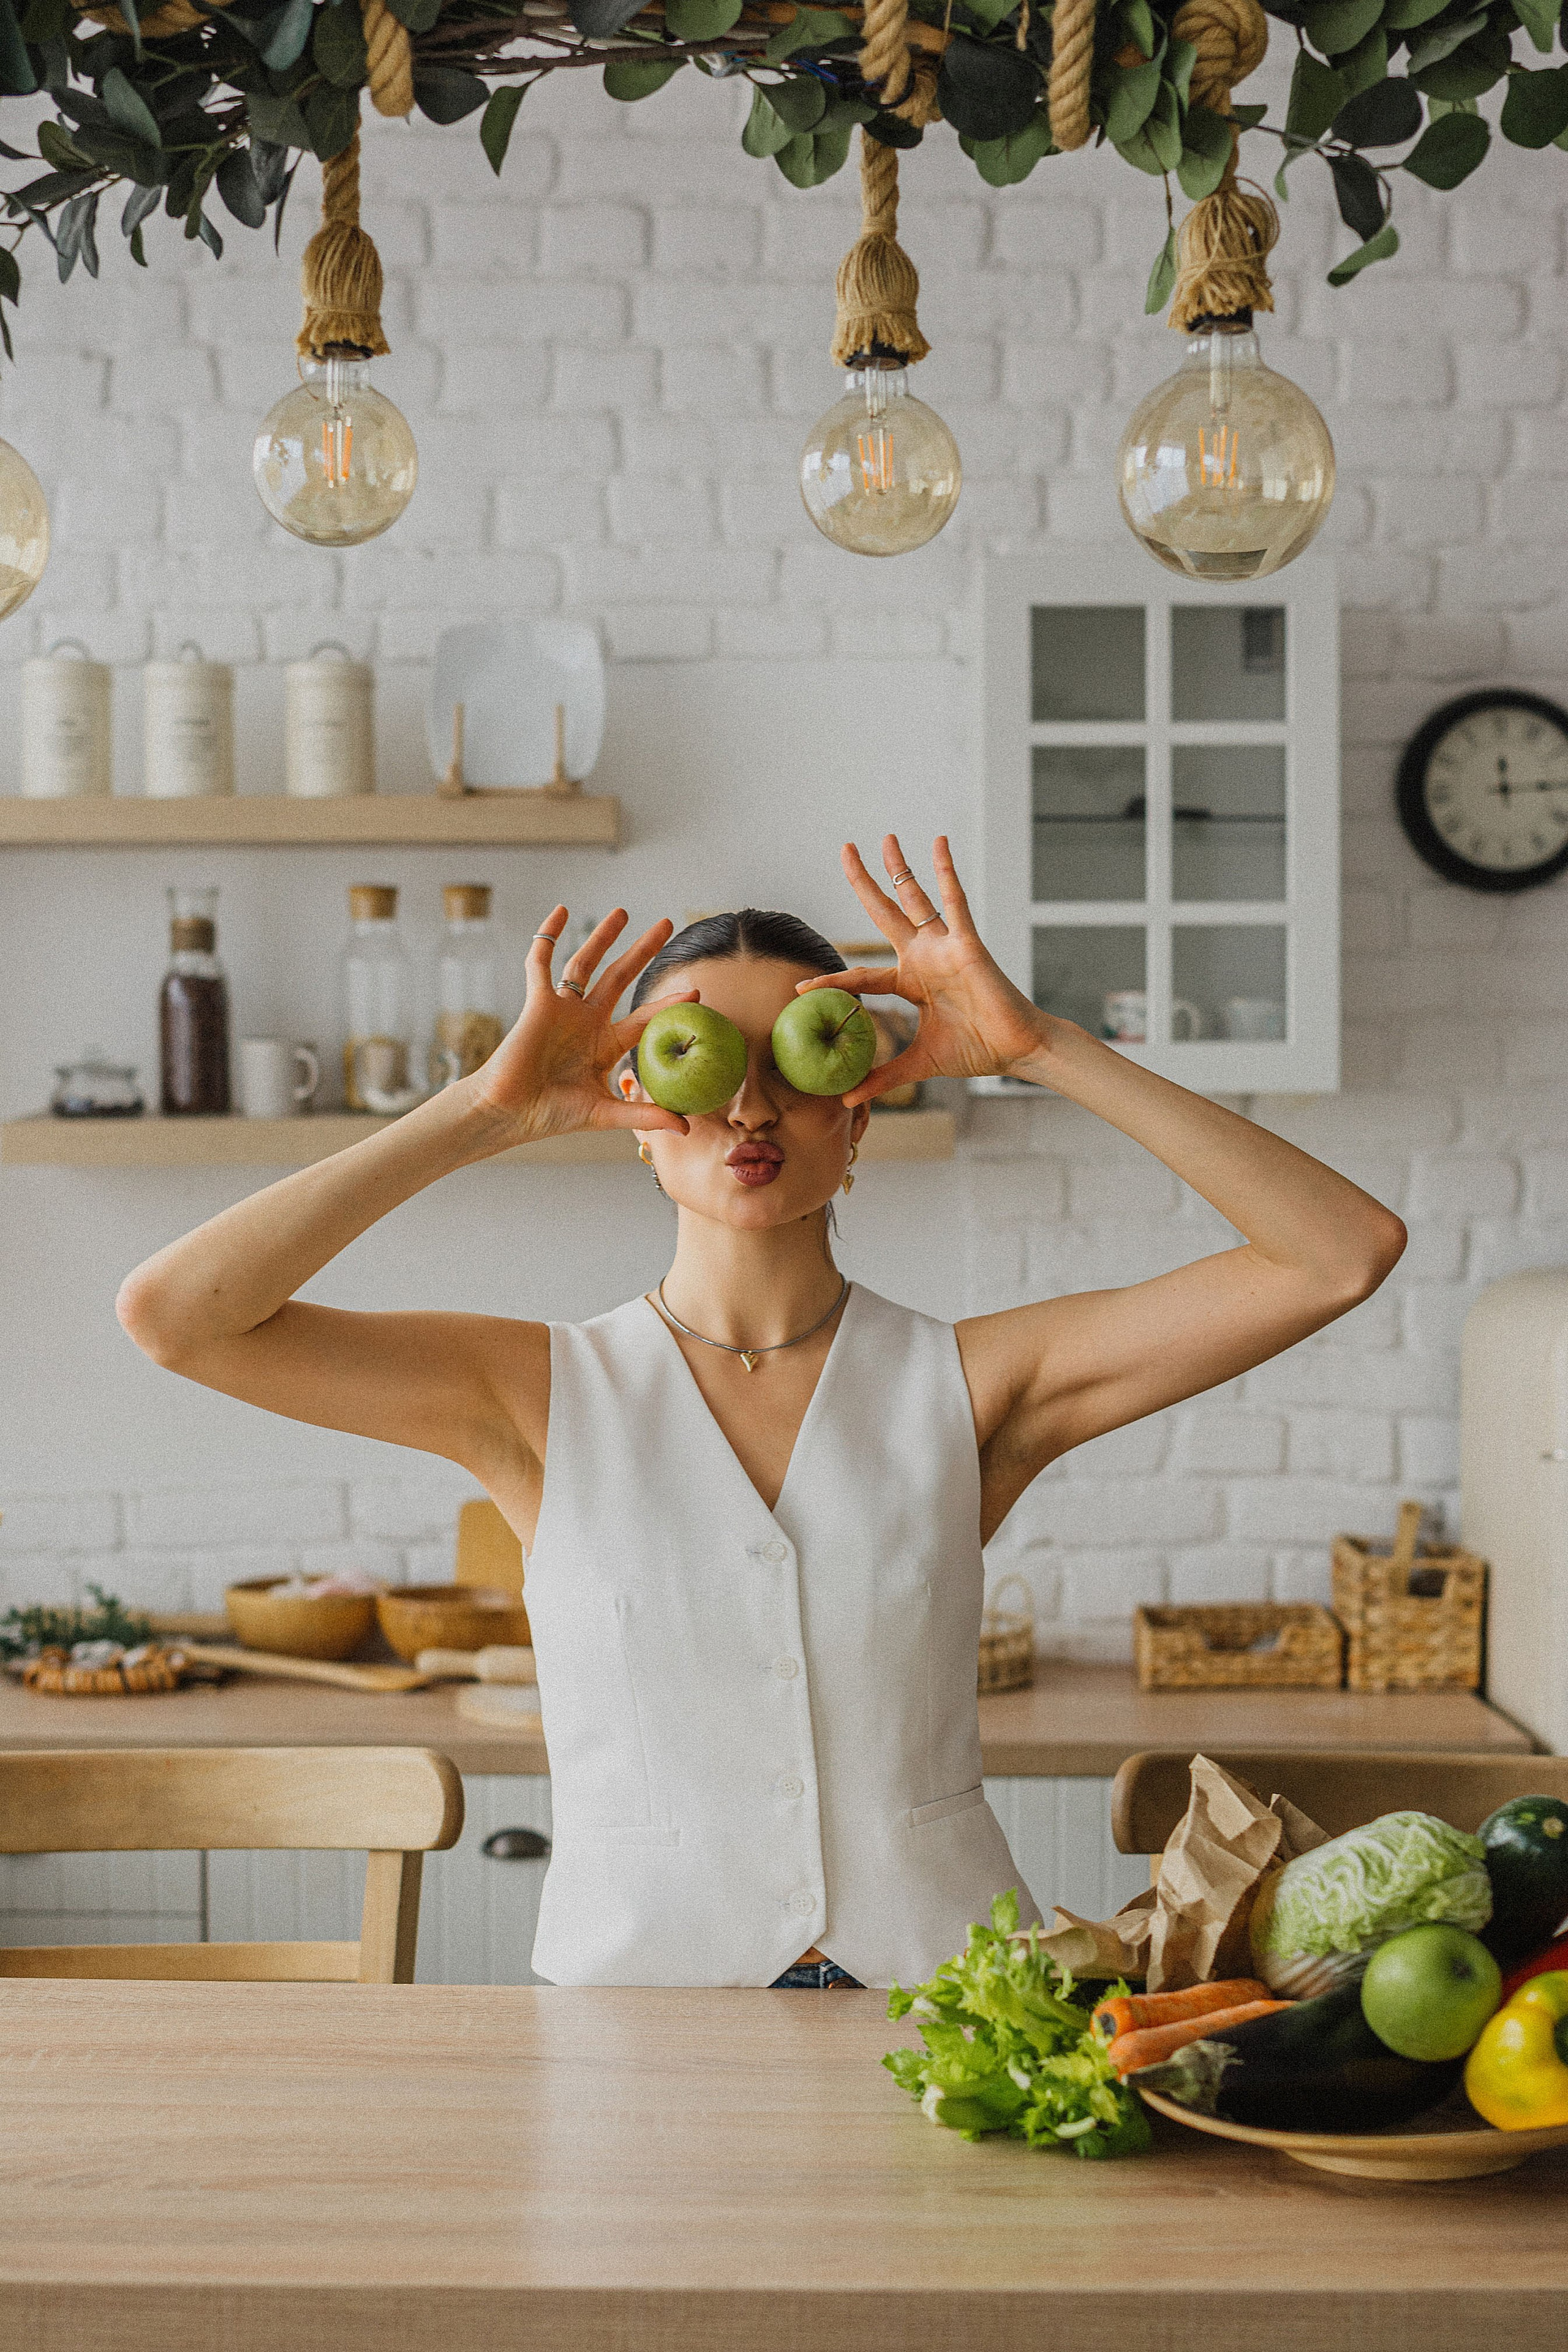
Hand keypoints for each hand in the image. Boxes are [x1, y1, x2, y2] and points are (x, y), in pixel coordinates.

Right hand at [469, 908, 696, 1141]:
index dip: (667, 1004)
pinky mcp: (537, 1003)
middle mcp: (587, 1021)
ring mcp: (562, 1009)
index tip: (695, 991)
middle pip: (621, 977)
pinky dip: (547, 936)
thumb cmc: (551, 1115)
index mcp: (605, 1045)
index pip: (644, 1018)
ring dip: (603, 937)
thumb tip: (686, 1129)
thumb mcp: (605, 1113)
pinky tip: (559, 912)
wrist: (508, 1113)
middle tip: (668, 924)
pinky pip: (541, 962)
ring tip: (624, 912)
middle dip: (643, 951)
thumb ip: (644, 1115)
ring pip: (585, 963)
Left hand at [801, 836, 1047, 1104]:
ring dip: (900, 868)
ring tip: (884, 838)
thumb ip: (885, 1076)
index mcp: (912, 982)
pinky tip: (938, 844)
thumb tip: (848, 1100)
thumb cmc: (977, 1050)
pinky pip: (954, 902)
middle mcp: (925, 957)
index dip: (833, 980)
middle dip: (864, 882)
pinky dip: (946, 872)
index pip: (863, 976)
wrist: (1017, 1050)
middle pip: (886, 913)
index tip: (802, 986)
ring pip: (916, 899)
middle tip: (845, 850)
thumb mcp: (920, 1063)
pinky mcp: (967, 944)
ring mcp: (945, 947)